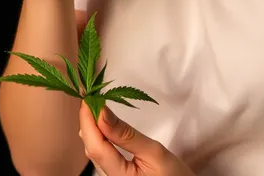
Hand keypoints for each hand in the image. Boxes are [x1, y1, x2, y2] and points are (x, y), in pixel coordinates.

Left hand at [79, 101, 195, 175]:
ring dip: (92, 128)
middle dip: (88, 121)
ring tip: (95, 105)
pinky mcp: (116, 175)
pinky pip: (101, 155)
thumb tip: (102, 112)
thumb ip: (126, 134)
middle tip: (92, 96)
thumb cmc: (175, 175)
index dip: (88, 120)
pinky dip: (98, 136)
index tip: (89, 97)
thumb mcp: (154, 152)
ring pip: (94, 152)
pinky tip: (102, 124)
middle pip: (91, 149)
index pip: (95, 147)